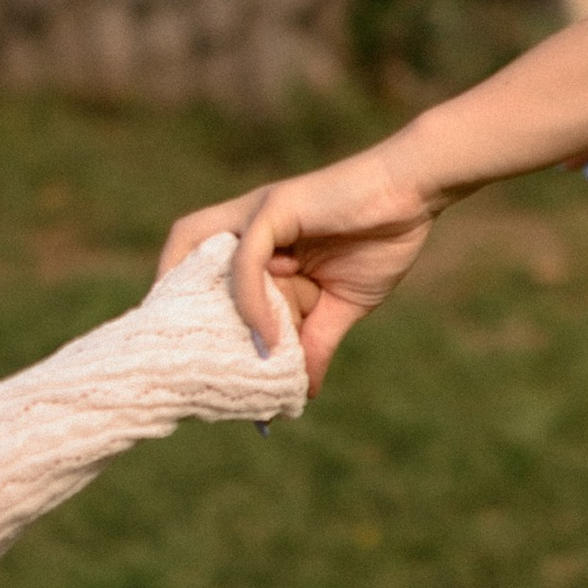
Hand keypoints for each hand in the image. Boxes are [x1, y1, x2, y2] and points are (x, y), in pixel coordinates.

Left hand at [157, 143, 438, 392]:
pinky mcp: (277, 208)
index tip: (189, 353)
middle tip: (180, 352)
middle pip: (185, 248)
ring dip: (202, 303)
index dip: (187, 302)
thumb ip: (315, 342)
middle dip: (172, 295)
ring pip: (204, 252)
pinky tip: (267, 334)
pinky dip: (249, 298)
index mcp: (260, 242)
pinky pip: (247, 257)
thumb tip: (302, 394)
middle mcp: (249, 224)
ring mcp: (259, 213)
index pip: (202, 267)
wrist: (415, 194)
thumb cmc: (381, 239)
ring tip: (213, 353)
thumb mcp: (342, 306)